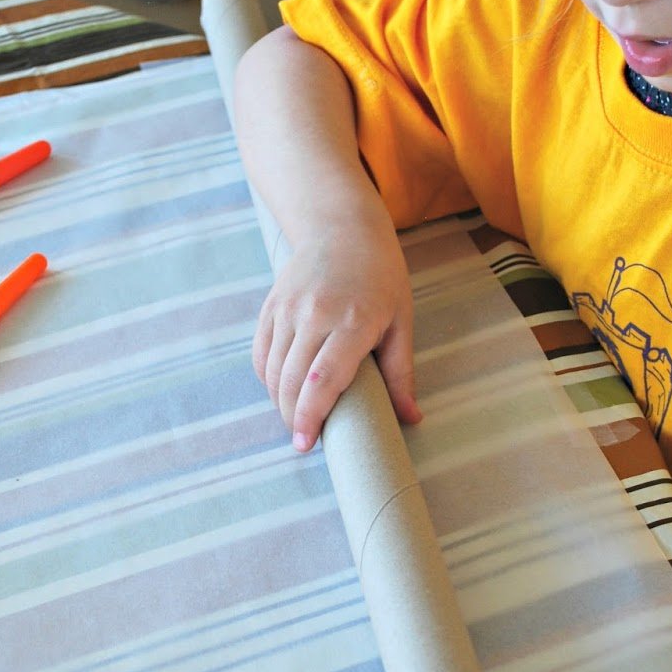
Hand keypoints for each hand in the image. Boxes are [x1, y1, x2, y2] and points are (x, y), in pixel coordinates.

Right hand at [253, 216, 422, 451]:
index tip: (307, 444)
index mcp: (352, 321)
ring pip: (272, 370)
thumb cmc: (380, 276)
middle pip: (291, 381)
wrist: (342, 227)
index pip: (323, 380)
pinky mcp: (271, 306)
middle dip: (292, 417)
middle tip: (303, 439)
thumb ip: (401, 373)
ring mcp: (288, 309)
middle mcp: (314, 314)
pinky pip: (261, 354)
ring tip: (295, 417)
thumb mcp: (401, 321)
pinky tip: (282, 391)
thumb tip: (411, 418)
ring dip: (279, 401)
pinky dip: (268, 379)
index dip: (311, 416)